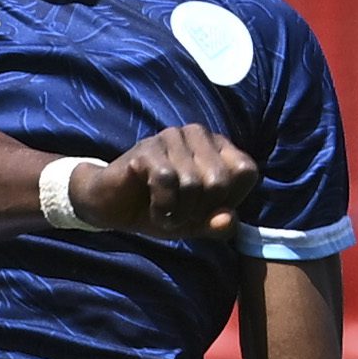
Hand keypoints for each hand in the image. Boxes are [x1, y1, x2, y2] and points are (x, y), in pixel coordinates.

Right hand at [72, 128, 256, 243]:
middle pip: (219, 180)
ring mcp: (171, 138)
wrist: (111, 206)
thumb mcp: (194, 223)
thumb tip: (228, 220)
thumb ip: (217, 224)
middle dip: (199, 209)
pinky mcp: (148, 149)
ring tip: (164, 212)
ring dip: (177, 212)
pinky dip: (162, 206)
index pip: (246, 171)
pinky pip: (166, 182)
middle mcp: (198, 134)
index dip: (229, 199)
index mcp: (218, 147)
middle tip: (179, 212)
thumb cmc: (158, 208)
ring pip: (193, 183)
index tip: (205, 207)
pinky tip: (153, 209)